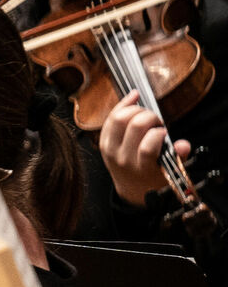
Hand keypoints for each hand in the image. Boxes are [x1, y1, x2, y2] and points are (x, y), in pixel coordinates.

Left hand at [98, 93, 173, 208]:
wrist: (132, 188)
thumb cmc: (154, 175)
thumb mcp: (170, 170)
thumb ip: (178, 156)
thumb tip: (183, 145)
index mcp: (142, 168)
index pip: (147, 147)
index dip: (158, 134)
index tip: (164, 132)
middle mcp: (123, 159)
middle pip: (134, 126)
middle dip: (150, 117)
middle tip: (156, 122)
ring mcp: (110, 150)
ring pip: (118, 119)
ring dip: (136, 110)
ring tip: (146, 115)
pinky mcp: (103, 142)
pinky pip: (109, 118)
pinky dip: (122, 105)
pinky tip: (134, 98)